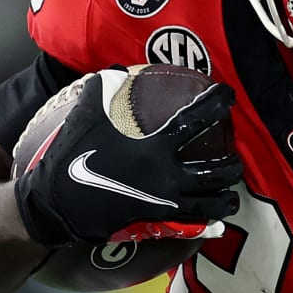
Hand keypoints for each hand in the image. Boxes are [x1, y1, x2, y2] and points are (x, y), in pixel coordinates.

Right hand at [15, 70, 242, 246]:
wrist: (57, 201)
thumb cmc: (72, 154)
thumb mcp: (86, 112)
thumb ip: (106, 88)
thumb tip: (119, 70)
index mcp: (154, 145)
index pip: (197, 118)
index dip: (217, 104)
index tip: (229, 95)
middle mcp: (167, 174)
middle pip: (217, 170)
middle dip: (232, 163)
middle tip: (234, 155)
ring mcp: (165, 200)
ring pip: (213, 201)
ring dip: (227, 196)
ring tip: (231, 191)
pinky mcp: (158, 220)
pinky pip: (194, 221)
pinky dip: (209, 219)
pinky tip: (214, 217)